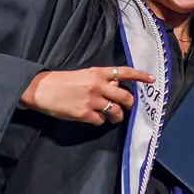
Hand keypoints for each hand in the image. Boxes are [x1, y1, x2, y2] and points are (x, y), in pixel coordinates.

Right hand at [21, 66, 153, 125]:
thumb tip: (115, 89)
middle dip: (130, 104)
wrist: (41, 89)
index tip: (152, 80)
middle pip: (125, 97)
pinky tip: (95, 119)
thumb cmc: (61, 81)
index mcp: (97, 73)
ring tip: (113, 118)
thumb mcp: (83, 75)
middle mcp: (97, 85)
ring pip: (116, 111)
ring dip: (117, 116)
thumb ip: (100, 80)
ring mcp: (92, 100)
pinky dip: (101, 122)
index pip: (123, 72)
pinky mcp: (84, 114)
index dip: (140, 76)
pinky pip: (101, 121)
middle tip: (128, 107)